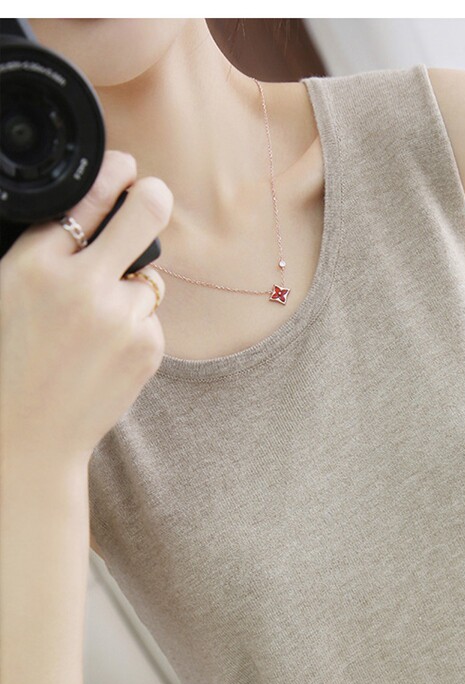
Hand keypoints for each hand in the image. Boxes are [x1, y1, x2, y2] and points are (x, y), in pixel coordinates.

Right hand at [0, 150, 171, 467]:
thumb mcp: (3, 291)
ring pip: (145, 276)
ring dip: (129, 286)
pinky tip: (102, 352)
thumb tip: (80, 217)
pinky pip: (148, 318)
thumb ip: (39, 253)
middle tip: (152, 196)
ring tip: (94, 322)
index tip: (125, 167)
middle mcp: (83, 286)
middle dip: (152, 198)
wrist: (28, 437)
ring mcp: (121, 319)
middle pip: (146, 213)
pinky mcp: (148, 348)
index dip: (114, 172)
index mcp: (35, 264)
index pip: (89, 195)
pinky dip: (132, 326)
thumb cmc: (7, 361)